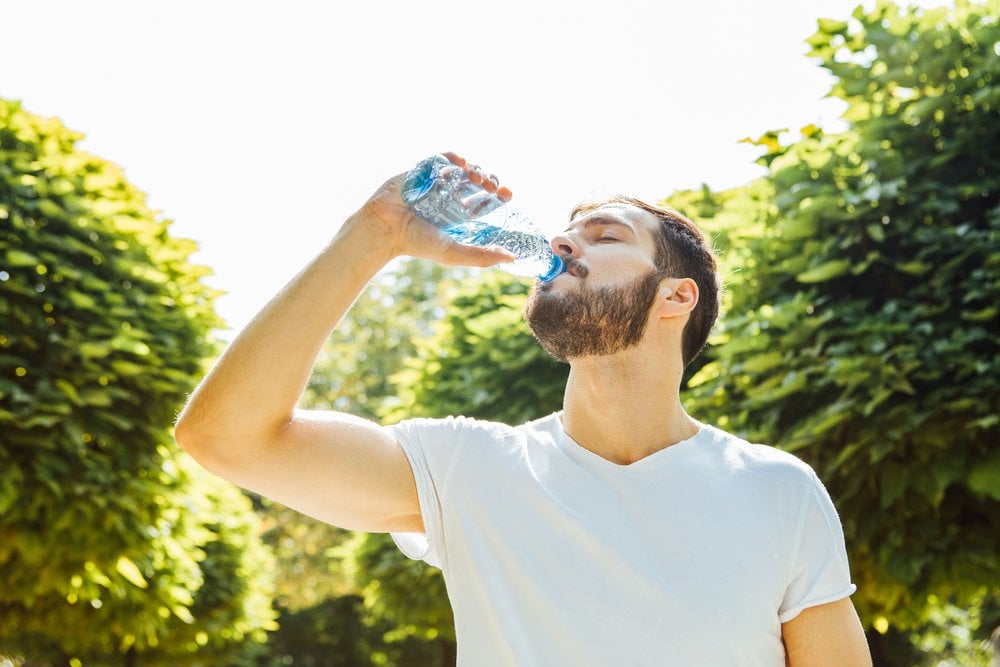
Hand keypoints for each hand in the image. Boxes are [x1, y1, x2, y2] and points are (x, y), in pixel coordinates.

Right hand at [352, 152, 516, 266]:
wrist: (385, 227)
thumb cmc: (416, 243)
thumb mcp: (453, 253)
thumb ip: (481, 256)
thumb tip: (512, 258)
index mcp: (457, 216)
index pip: (484, 202)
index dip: (498, 196)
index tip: (507, 194)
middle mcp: (448, 198)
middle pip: (476, 184)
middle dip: (488, 181)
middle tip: (490, 186)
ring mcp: (434, 183)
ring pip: (463, 170)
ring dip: (474, 169)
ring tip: (476, 176)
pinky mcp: (421, 171)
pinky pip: (441, 158)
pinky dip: (454, 157)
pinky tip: (462, 162)